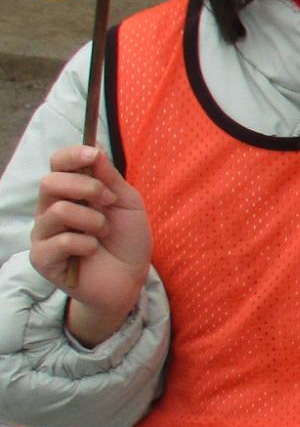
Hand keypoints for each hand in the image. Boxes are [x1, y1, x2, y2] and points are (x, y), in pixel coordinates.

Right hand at [32, 145, 150, 346]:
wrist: (130, 278)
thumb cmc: (127, 240)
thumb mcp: (126, 203)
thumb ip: (109, 177)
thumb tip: (94, 148)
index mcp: (69, 193)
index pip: (56, 164)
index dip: (72, 156)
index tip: (93, 156)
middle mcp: (50, 210)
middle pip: (50, 182)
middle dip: (87, 188)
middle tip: (109, 203)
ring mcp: (43, 234)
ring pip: (58, 211)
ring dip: (93, 221)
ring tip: (102, 233)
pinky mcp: (42, 259)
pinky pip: (61, 241)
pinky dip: (87, 244)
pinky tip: (93, 251)